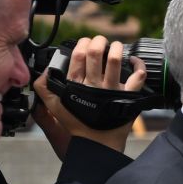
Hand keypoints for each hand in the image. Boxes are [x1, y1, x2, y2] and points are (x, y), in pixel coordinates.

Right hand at [33, 35, 145, 156]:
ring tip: (117, 45)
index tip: (85, 42)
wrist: (98, 143)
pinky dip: (139, 65)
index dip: (82, 44)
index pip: (77, 56)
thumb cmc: (77, 124)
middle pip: (96, 54)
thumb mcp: (54, 107)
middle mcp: (93, 85)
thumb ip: (44, 88)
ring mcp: (111, 90)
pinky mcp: (128, 97)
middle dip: (99, 41)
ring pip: (115, 61)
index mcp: (76, 85)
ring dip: (117, 48)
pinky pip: (138, 77)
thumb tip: (44, 71)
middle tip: (101, 40)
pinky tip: (135, 60)